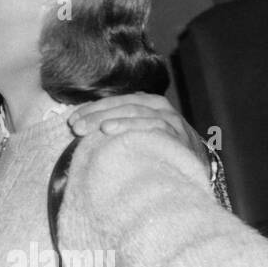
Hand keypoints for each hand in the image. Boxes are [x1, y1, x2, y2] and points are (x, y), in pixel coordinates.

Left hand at [69, 92, 205, 161]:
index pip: (115, 101)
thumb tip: (83, 127)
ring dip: (111, 118)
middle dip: (97, 114)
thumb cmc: (160, 149)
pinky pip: (152, 126)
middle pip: (123, 104)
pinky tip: (111, 131)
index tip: (72, 120)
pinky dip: (130, 126)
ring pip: (136, 112)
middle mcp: (159, 107)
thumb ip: (118, 125)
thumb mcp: (139, 132)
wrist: (195, 165)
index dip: (92, 108)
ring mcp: (170, 119)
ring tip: (94, 127)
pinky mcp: (177, 134)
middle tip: (76, 126)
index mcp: (146, 102)